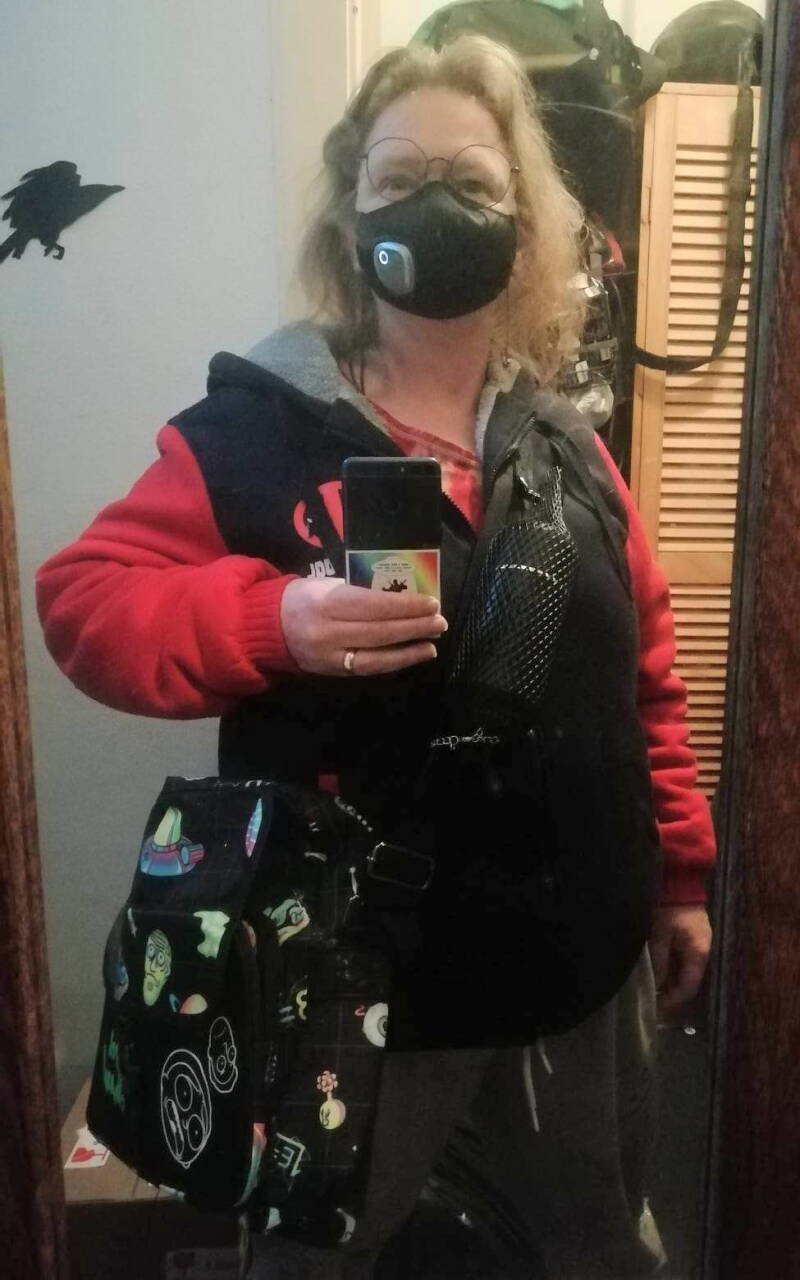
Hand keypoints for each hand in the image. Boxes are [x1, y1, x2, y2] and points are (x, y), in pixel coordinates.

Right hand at [280, 577, 446, 676]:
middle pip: (379, 632)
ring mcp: (329, 656)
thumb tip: (401, 598)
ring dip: (408, 650)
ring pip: (376, 656)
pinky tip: (412, 655)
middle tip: (440, 622)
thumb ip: (359, 592)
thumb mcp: (327, 584)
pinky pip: (367, 668)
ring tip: (432, 643)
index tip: (431, 603)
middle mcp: (328, 631)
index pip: (374, 606)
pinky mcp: (332, 672)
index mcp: (327, 602)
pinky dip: (393, 662)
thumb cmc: (304, 597)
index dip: (405, 606)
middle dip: (414, 627)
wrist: (268, 626)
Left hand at [648, 904, 711, 1020]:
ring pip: (685, 973)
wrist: (679, 881)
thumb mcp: (659, 935)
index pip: (689, 987)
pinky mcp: (693, 939)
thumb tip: (657, 986)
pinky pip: (683, 961)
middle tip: (651, 999)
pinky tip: (657, 971)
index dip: (672, 1001)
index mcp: (699, 954)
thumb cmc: (668, 907)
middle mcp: (704, 953)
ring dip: (670, 981)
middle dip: (670, 993)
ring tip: (651, 987)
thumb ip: (659, 962)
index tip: (655, 1006)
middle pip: (688, 982)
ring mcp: (700, 945)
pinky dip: (671, 968)